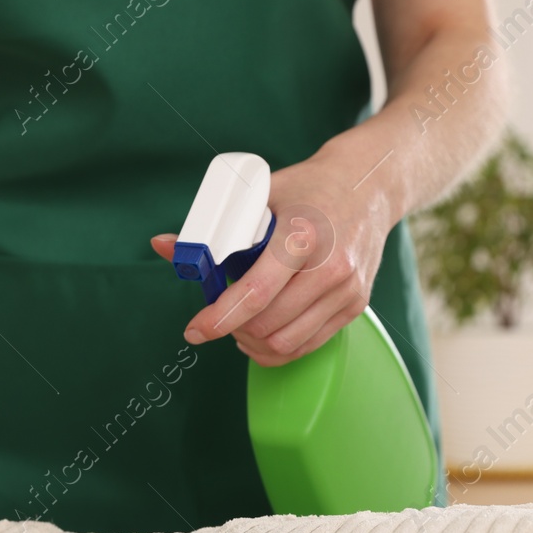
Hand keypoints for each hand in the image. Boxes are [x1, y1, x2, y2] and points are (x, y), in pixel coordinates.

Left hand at [151, 146, 392, 366]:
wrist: (369, 185)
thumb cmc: (308, 188)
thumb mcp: (258, 196)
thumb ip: (211, 228)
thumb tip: (163, 246)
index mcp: (301, 236)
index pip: (255, 295)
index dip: (219, 319)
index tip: (195, 330)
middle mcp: (330, 268)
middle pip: (266, 326)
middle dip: (232, 328)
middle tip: (218, 317)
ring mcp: (346, 290)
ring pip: (285, 344)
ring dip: (254, 342)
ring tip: (241, 324)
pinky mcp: (355, 305)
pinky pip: (308, 345)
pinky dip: (278, 347)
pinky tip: (264, 331)